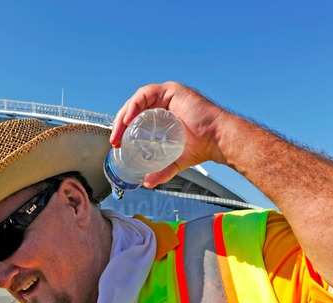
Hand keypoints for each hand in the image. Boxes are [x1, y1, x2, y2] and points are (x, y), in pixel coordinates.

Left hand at [110, 82, 228, 187]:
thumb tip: (147, 183)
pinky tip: (129, 119)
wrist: (217, 141)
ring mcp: (168, 94)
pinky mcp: (172, 90)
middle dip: (120, 124)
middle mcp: (164, 102)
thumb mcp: (174, 161)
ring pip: (137, 101)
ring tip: (119, 132)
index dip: (123, 129)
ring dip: (124, 115)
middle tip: (115, 140)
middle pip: (134, 109)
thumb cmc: (201, 147)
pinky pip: (146, 94)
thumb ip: (161, 172)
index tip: (116, 144)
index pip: (136, 118)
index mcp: (162, 114)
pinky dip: (134, 105)